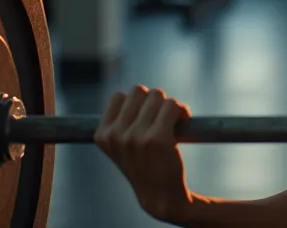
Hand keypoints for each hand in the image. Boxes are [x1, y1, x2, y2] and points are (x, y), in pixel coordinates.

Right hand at [94, 86, 193, 221]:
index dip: (136, 103)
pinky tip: (184, 120)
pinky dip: (181, 110)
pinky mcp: (158, 138)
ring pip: (157, 96)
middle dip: (153, 101)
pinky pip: (172, 105)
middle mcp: (116, 135)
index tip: (146, 115)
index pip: (118, 97)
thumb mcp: (121, 147)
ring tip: (173, 120)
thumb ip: (121, 122)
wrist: (160, 195)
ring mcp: (136, 137)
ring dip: (169, 105)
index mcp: (102, 136)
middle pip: (138, 91)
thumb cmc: (144, 166)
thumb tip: (135, 92)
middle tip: (162, 117)